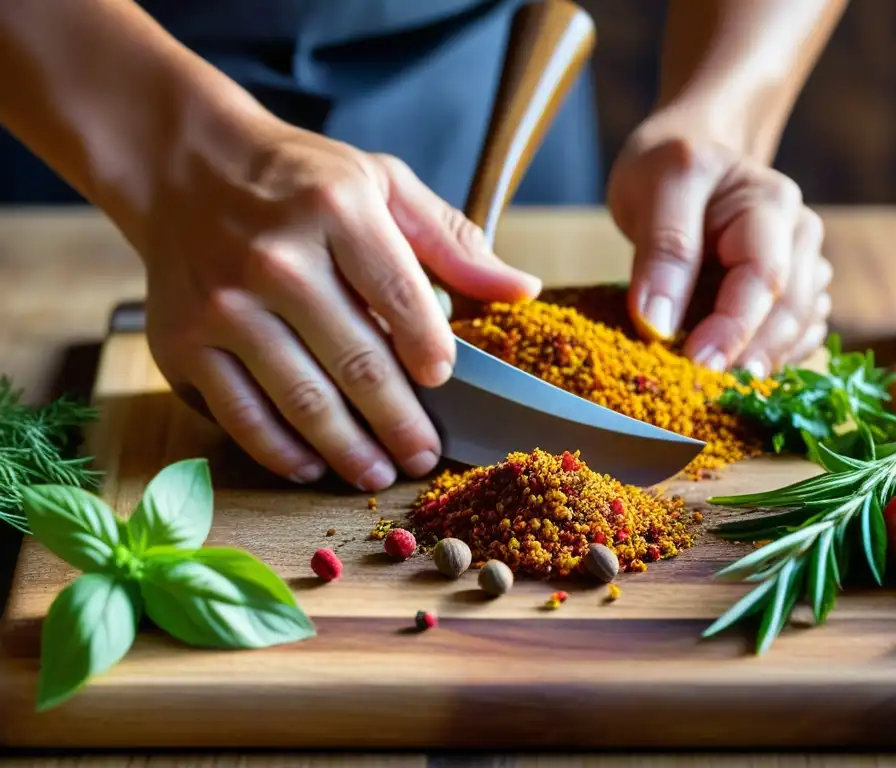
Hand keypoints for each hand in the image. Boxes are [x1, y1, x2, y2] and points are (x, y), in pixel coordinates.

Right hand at [140, 117, 540, 489]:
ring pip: (303, 399)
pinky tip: (312, 465)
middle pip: (358, 361)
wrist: (187, 167)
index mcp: (338, 210)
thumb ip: (452, 241)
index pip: (402, 297)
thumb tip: (523, 289)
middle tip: (424, 455)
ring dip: (349, 449)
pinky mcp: (183, 343)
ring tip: (379, 472)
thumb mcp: (382, 185)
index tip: (444, 383)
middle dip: (401, 421)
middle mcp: (277, 259)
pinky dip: (281, 450)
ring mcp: (225, 306)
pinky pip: (242, 415)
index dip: (430, 351)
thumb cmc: (301, 181)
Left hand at [607, 111, 832, 375]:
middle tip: (704, 392)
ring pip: (799, 332)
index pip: (766, 277)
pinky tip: (730, 370)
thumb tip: (658, 326)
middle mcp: (799, 239)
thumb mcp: (656, 189)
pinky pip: (792, 340)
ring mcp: (802, 268)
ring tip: (713, 387)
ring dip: (761, 363)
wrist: (685, 156)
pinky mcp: (789, 295)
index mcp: (771, 205)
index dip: (735, 327)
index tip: (697, 365)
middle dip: (750, 356)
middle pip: (791, 311)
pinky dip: (765, 360)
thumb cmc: (669, 166)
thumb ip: (663, 252)